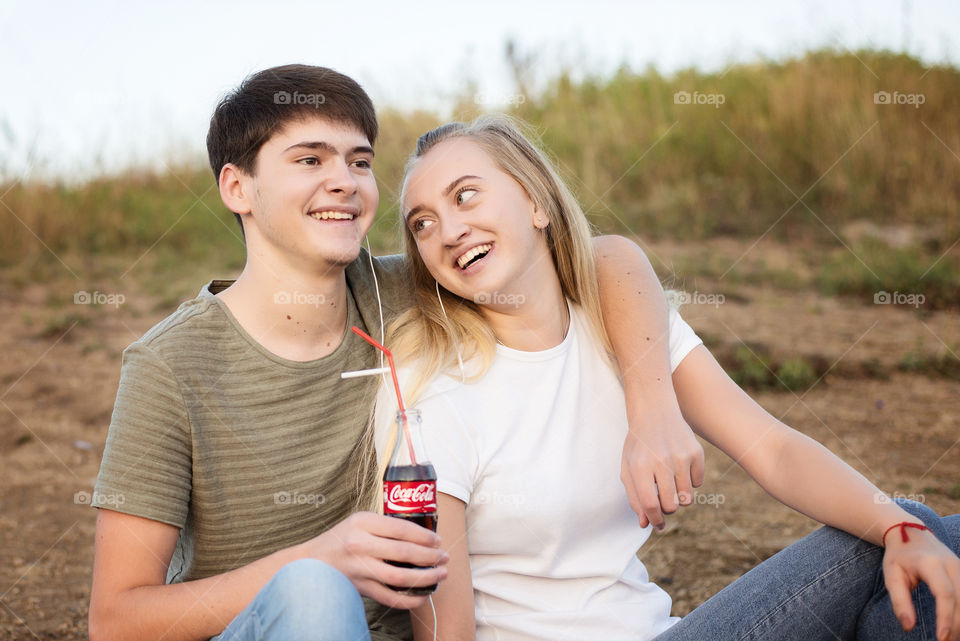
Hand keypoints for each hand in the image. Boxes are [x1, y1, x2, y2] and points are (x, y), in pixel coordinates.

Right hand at [302, 511, 448, 609]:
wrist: (310, 562)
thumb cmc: (341, 538)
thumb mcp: (359, 521)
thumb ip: (385, 525)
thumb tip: (422, 534)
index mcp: (362, 522)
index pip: (401, 529)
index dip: (425, 536)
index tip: (438, 541)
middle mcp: (360, 544)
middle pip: (404, 553)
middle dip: (430, 556)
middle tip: (444, 558)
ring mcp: (359, 568)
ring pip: (400, 577)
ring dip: (426, 577)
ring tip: (440, 574)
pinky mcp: (359, 588)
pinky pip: (389, 597)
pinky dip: (409, 599)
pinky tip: (423, 595)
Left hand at [620, 411, 704, 529]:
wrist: (655, 413)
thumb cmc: (638, 446)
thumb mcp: (629, 469)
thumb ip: (635, 497)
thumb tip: (646, 524)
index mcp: (640, 466)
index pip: (651, 504)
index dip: (654, 520)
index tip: (657, 524)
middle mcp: (662, 462)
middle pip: (671, 505)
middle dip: (666, 509)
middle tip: (662, 499)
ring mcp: (681, 457)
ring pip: (687, 498)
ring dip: (679, 496)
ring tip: (669, 482)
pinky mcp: (697, 453)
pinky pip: (698, 483)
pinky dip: (690, 481)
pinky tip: (679, 467)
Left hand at [883, 525, 959, 640]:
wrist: (911, 533)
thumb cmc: (899, 557)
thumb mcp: (891, 576)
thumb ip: (899, 601)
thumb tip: (908, 627)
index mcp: (931, 564)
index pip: (945, 594)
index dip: (946, 618)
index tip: (941, 638)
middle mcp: (951, 564)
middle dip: (957, 625)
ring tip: (952, 637)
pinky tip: (957, 625)